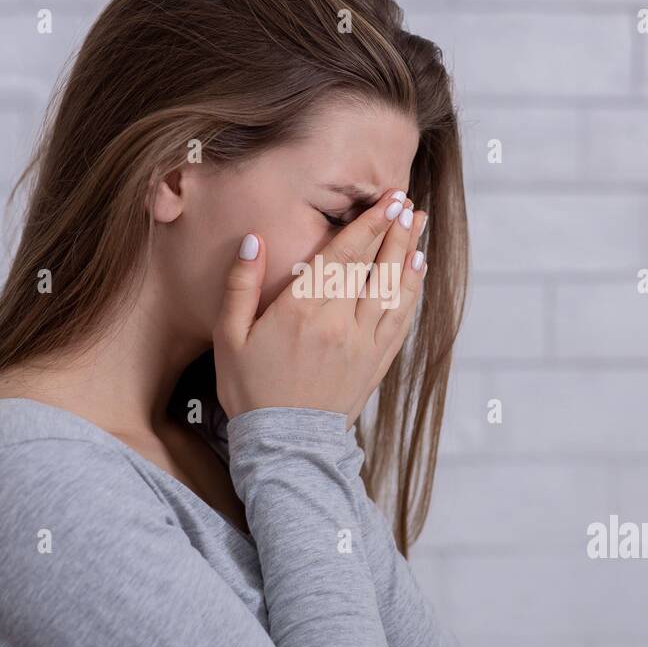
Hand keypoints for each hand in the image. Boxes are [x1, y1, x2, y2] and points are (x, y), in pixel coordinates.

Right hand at [213, 191, 428, 427]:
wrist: (283, 447)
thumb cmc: (250, 390)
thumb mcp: (229, 337)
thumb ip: (240, 286)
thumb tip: (254, 240)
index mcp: (302, 310)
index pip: (344, 255)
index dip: (369, 224)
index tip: (388, 199)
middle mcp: (339, 323)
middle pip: (374, 266)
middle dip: (394, 230)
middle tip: (408, 202)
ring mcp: (363, 345)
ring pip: (393, 289)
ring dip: (408, 254)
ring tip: (419, 226)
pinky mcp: (375, 364)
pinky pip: (400, 320)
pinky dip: (412, 292)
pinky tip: (416, 272)